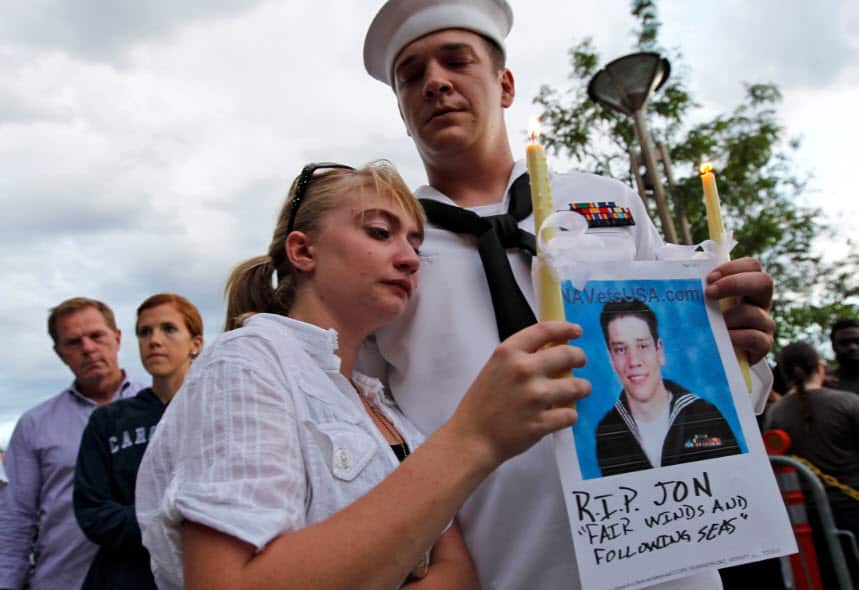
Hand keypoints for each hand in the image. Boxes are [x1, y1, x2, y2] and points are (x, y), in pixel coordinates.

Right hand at [449, 321, 589, 468]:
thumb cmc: (481, 403)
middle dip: (580, 357)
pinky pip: (571, 414)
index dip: (565, 328)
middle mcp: (524, 370)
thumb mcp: (495, 369)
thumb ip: (519, 357)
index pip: (545, 330)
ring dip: (582, 387)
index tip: (576, 331)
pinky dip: (569, 415)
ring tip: (580, 390)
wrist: (472, 437)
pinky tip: (562, 415)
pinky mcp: (542, 421)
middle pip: (568, 354)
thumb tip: (552, 350)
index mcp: (509, 353)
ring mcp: (535, 396)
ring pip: (577, 386)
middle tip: (580, 361)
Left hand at [705, 257, 774, 363]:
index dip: (733, 268)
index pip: (752, 266)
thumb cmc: (709, 324)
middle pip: (763, 282)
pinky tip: (723, 339)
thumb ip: (700, 290)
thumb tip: (676, 278)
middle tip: (709, 293)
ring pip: (753, 313)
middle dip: (735, 284)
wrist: (719, 356)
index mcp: (748, 287)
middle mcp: (760, 302)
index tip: (709, 278)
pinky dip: (736, 337)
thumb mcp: (706, 304)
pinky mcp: (763, 344)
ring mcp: (765, 323)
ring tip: (710, 324)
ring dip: (728, 317)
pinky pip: (755, 338)